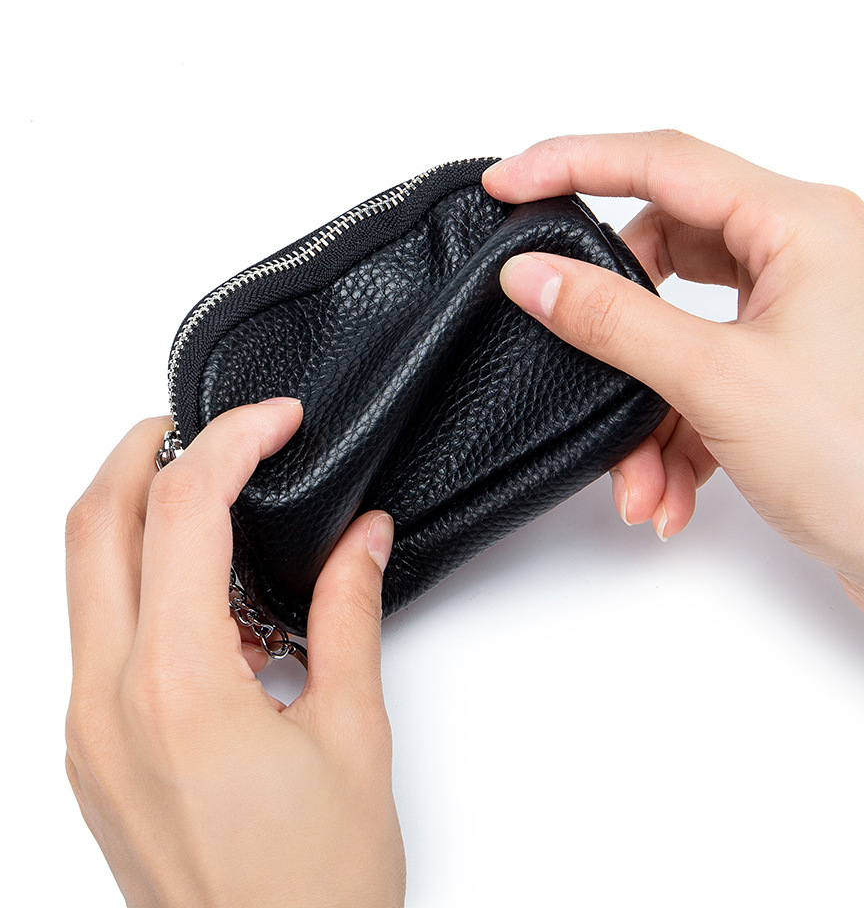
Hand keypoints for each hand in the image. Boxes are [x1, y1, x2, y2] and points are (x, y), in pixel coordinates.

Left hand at [65, 401, 404, 906]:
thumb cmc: (315, 891)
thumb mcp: (354, 735)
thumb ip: (350, 614)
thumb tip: (362, 539)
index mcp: (177, 688)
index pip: (182, 514)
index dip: (231, 442)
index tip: (277, 420)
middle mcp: (106, 705)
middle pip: (90, 526)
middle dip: (142, 451)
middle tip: (206, 426)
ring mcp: (86, 734)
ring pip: (83, 580)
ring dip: (136, 518)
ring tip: (218, 505)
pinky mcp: (93, 757)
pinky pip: (98, 639)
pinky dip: (143, 588)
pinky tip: (215, 606)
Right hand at [483, 131, 863, 703]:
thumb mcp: (714, 380)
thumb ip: (614, 319)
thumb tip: (535, 274)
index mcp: (801, 223)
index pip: (662, 162)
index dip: (573, 164)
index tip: (509, 183)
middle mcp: (802, 254)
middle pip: (665, 251)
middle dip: (615, 326)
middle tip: (568, 346)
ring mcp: (796, 312)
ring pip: (678, 330)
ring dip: (644, 406)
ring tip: (638, 480)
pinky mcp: (787, 366)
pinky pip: (702, 376)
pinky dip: (674, 432)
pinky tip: (669, 493)